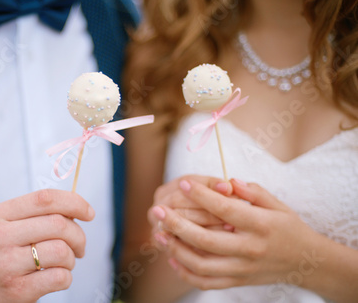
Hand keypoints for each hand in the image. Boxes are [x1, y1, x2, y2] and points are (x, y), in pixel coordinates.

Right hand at [0, 189, 94, 302]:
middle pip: (58, 224)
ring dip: (71, 259)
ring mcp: (6, 263)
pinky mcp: (16, 289)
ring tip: (64, 264)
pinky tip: (56, 278)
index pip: (45, 198)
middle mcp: (0, 236)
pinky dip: (66, 278)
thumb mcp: (3, 228)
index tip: (88, 212)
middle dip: (78, 236)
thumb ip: (33, 215)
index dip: (74, 202)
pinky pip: (59, 277)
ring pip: (61, 251)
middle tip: (79, 247)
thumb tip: (74, 209)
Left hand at [152, 178, 323, 289]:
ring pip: (202, 264)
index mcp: (261, 225)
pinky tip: (173, 257)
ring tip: (159, 234)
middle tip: (157, 211)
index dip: (202, 195)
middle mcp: (250, 249)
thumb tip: (227, 182)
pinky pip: (206, 282)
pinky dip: (186, 272)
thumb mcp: (277, 205)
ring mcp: (243, 269)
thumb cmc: (289, 228)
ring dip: (176, 249)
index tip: (183, 184)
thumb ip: (252, 192)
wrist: (307, 263)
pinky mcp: (238, 281)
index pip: (225, 209)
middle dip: (177, 224)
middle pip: (206, 240)